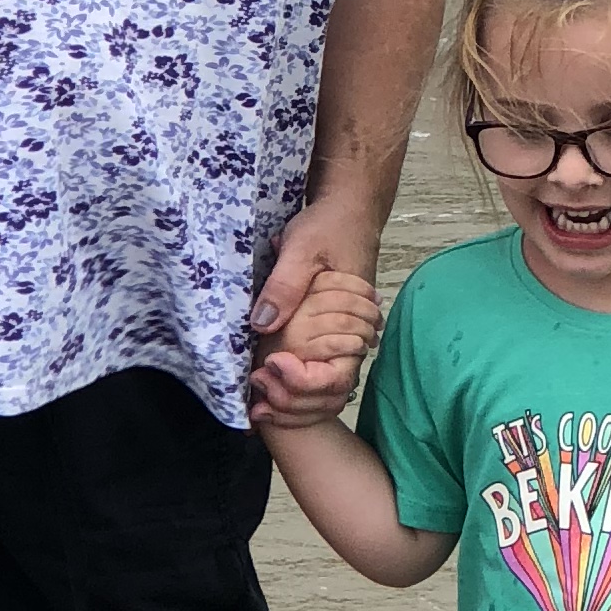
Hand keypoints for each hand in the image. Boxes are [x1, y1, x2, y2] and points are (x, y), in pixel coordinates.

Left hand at [247, 201, 382, 422]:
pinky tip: (266, 379)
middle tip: (257, 387)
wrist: (347, 209)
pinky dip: (293, 379)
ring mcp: (341, 334)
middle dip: (291, 400)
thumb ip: (285, 286)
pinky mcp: (328, 329)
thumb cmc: (329, 226)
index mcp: (353, 320)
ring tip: (258, 395)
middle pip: (329, 391)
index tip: (272, 364)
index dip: (304, 383)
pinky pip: (315, 366)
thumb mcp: (302, 249)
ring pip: (323, 386)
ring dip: (291, 397)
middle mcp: (352, 334)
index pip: (336, 376)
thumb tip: (262, 324)